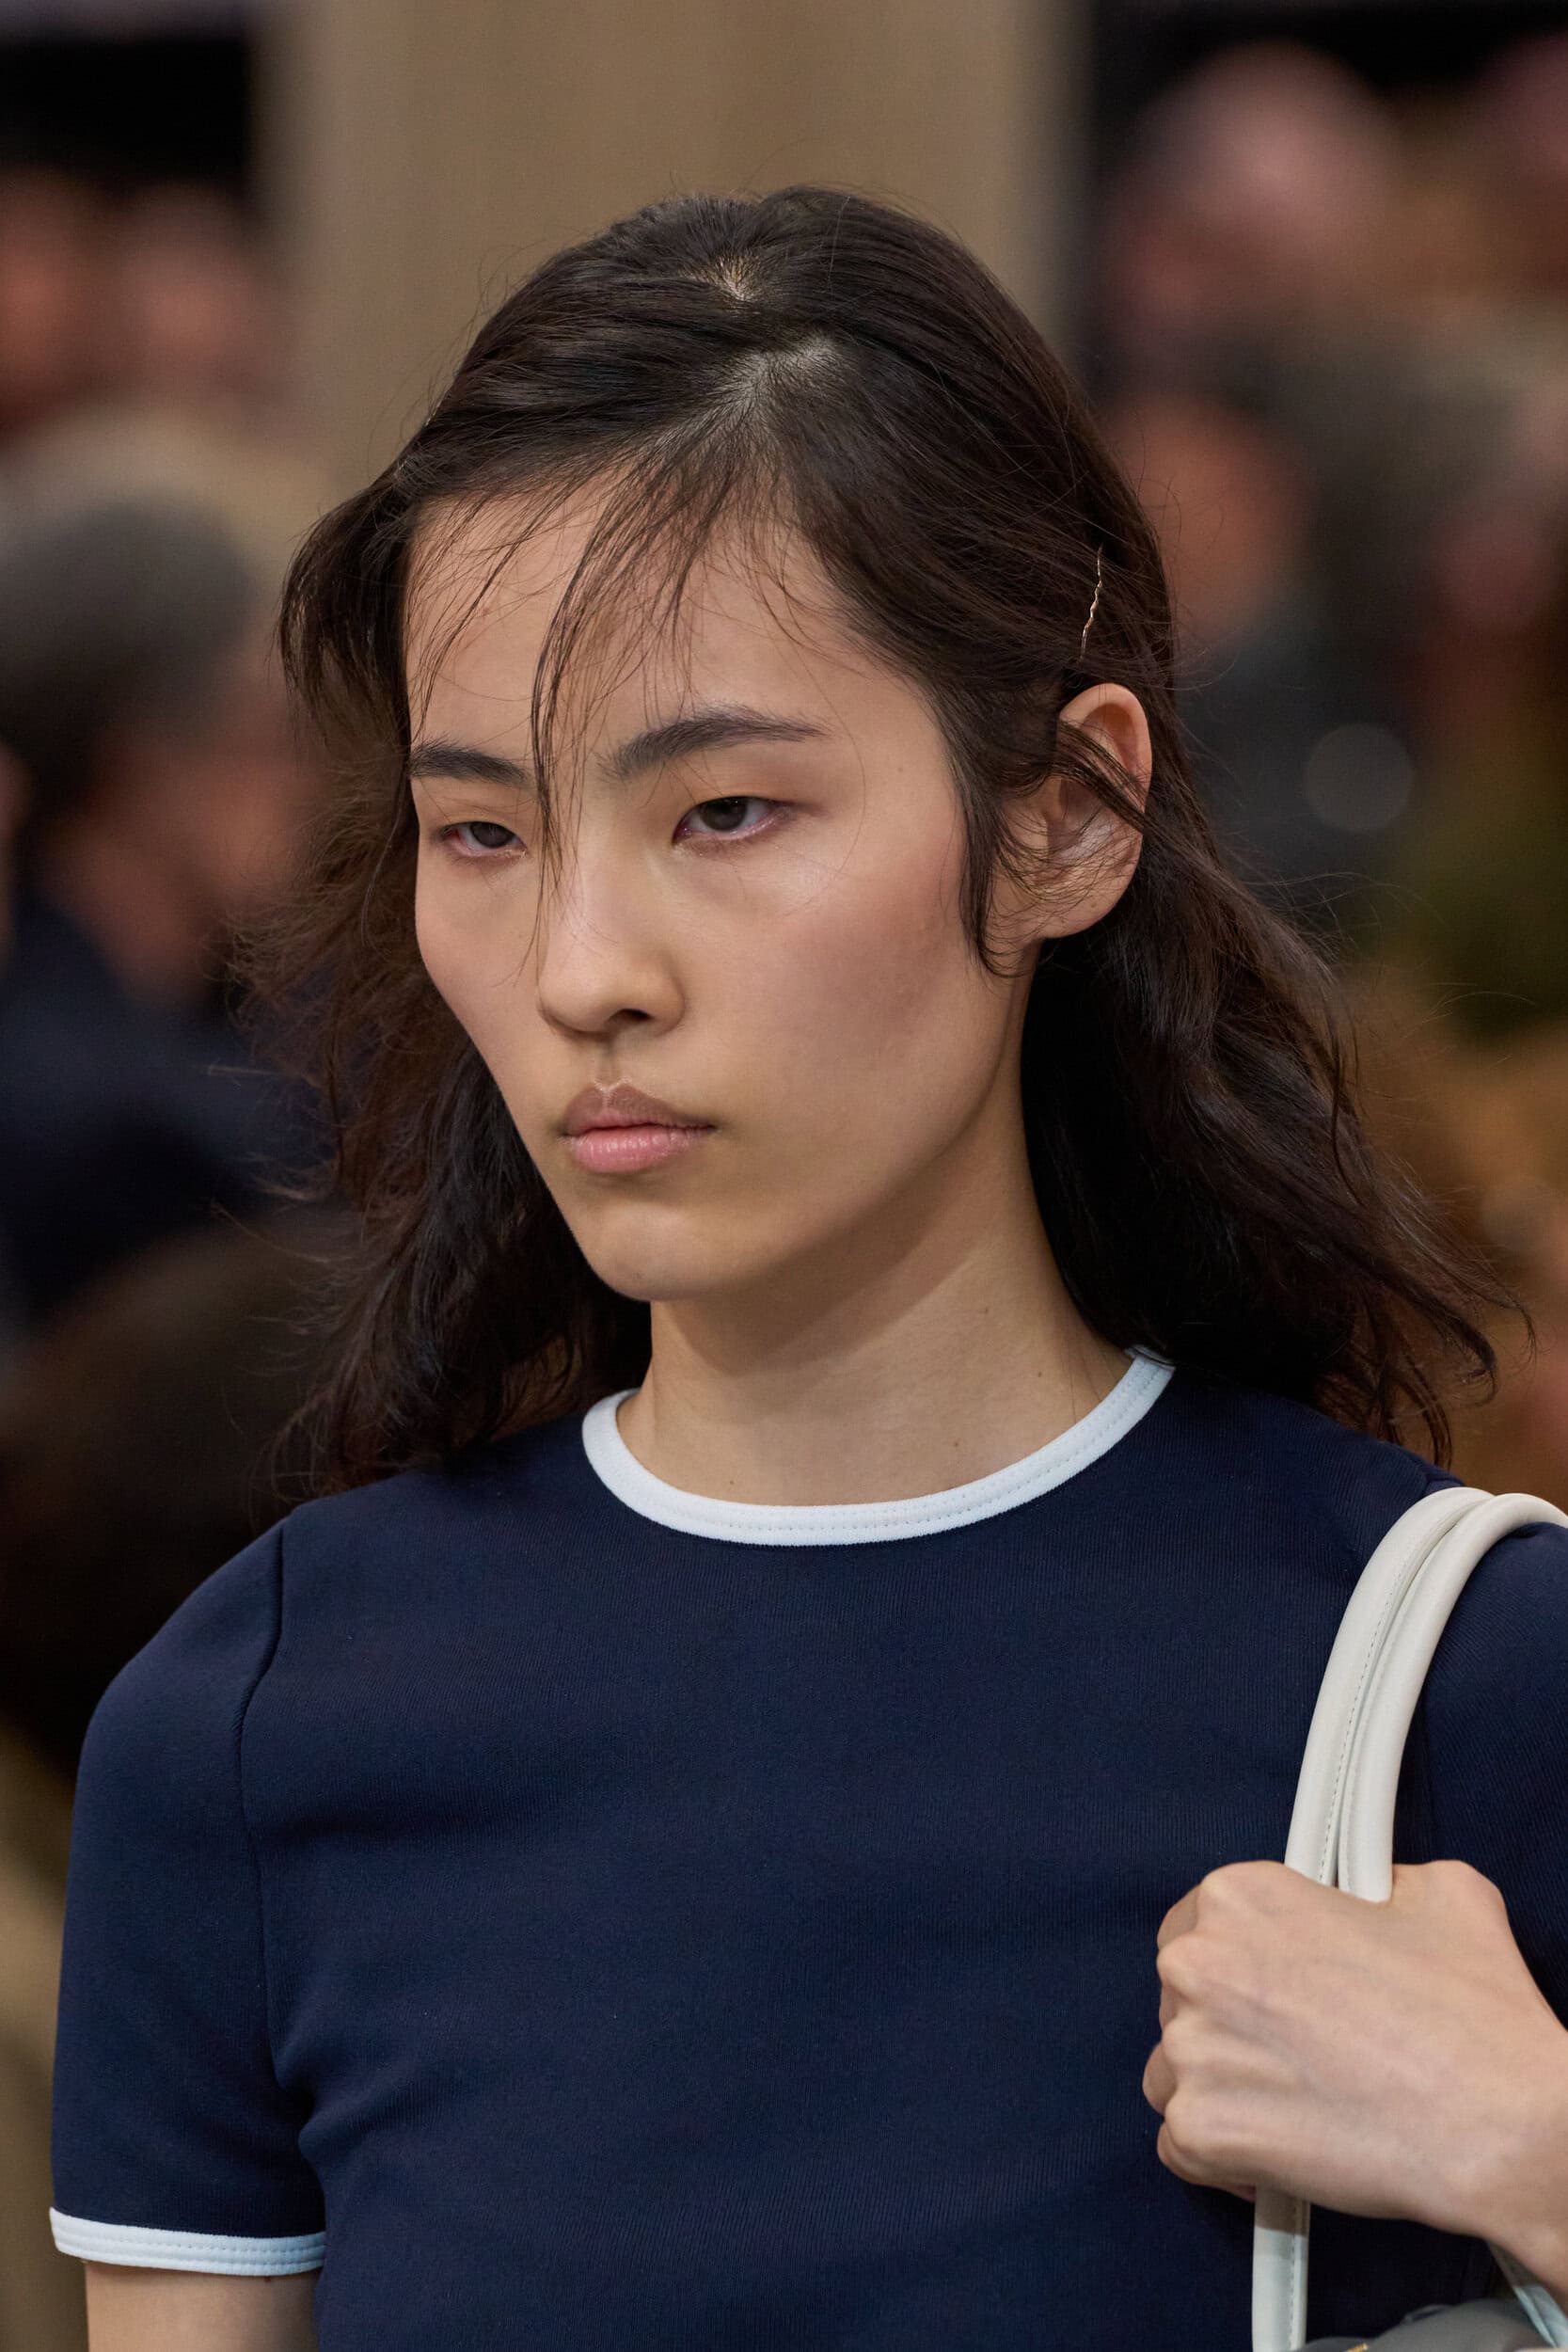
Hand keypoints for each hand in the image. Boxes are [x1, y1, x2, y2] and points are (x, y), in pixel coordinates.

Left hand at [1142, 1857, 1567, 2265]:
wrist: (1496, 2123)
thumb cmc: (1470, 2015)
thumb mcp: (1442, 1892)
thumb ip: (1383, 1880)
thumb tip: (1375, 1894)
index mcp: (1242, 1897)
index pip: (1198, 1922)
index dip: (1239, 1960)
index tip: (1271, 1989)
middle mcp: (1199, 1965)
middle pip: (1181, 1995)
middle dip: (1229, 2023)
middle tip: (1295, 2052)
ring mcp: (1192, 2052)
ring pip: (1174, 2069)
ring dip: (1221, 2087)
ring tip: (1290, 2104)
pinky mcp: (1201, 2131)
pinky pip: (1180, 2145)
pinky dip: (1219, 2156)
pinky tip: (1273, 2154)